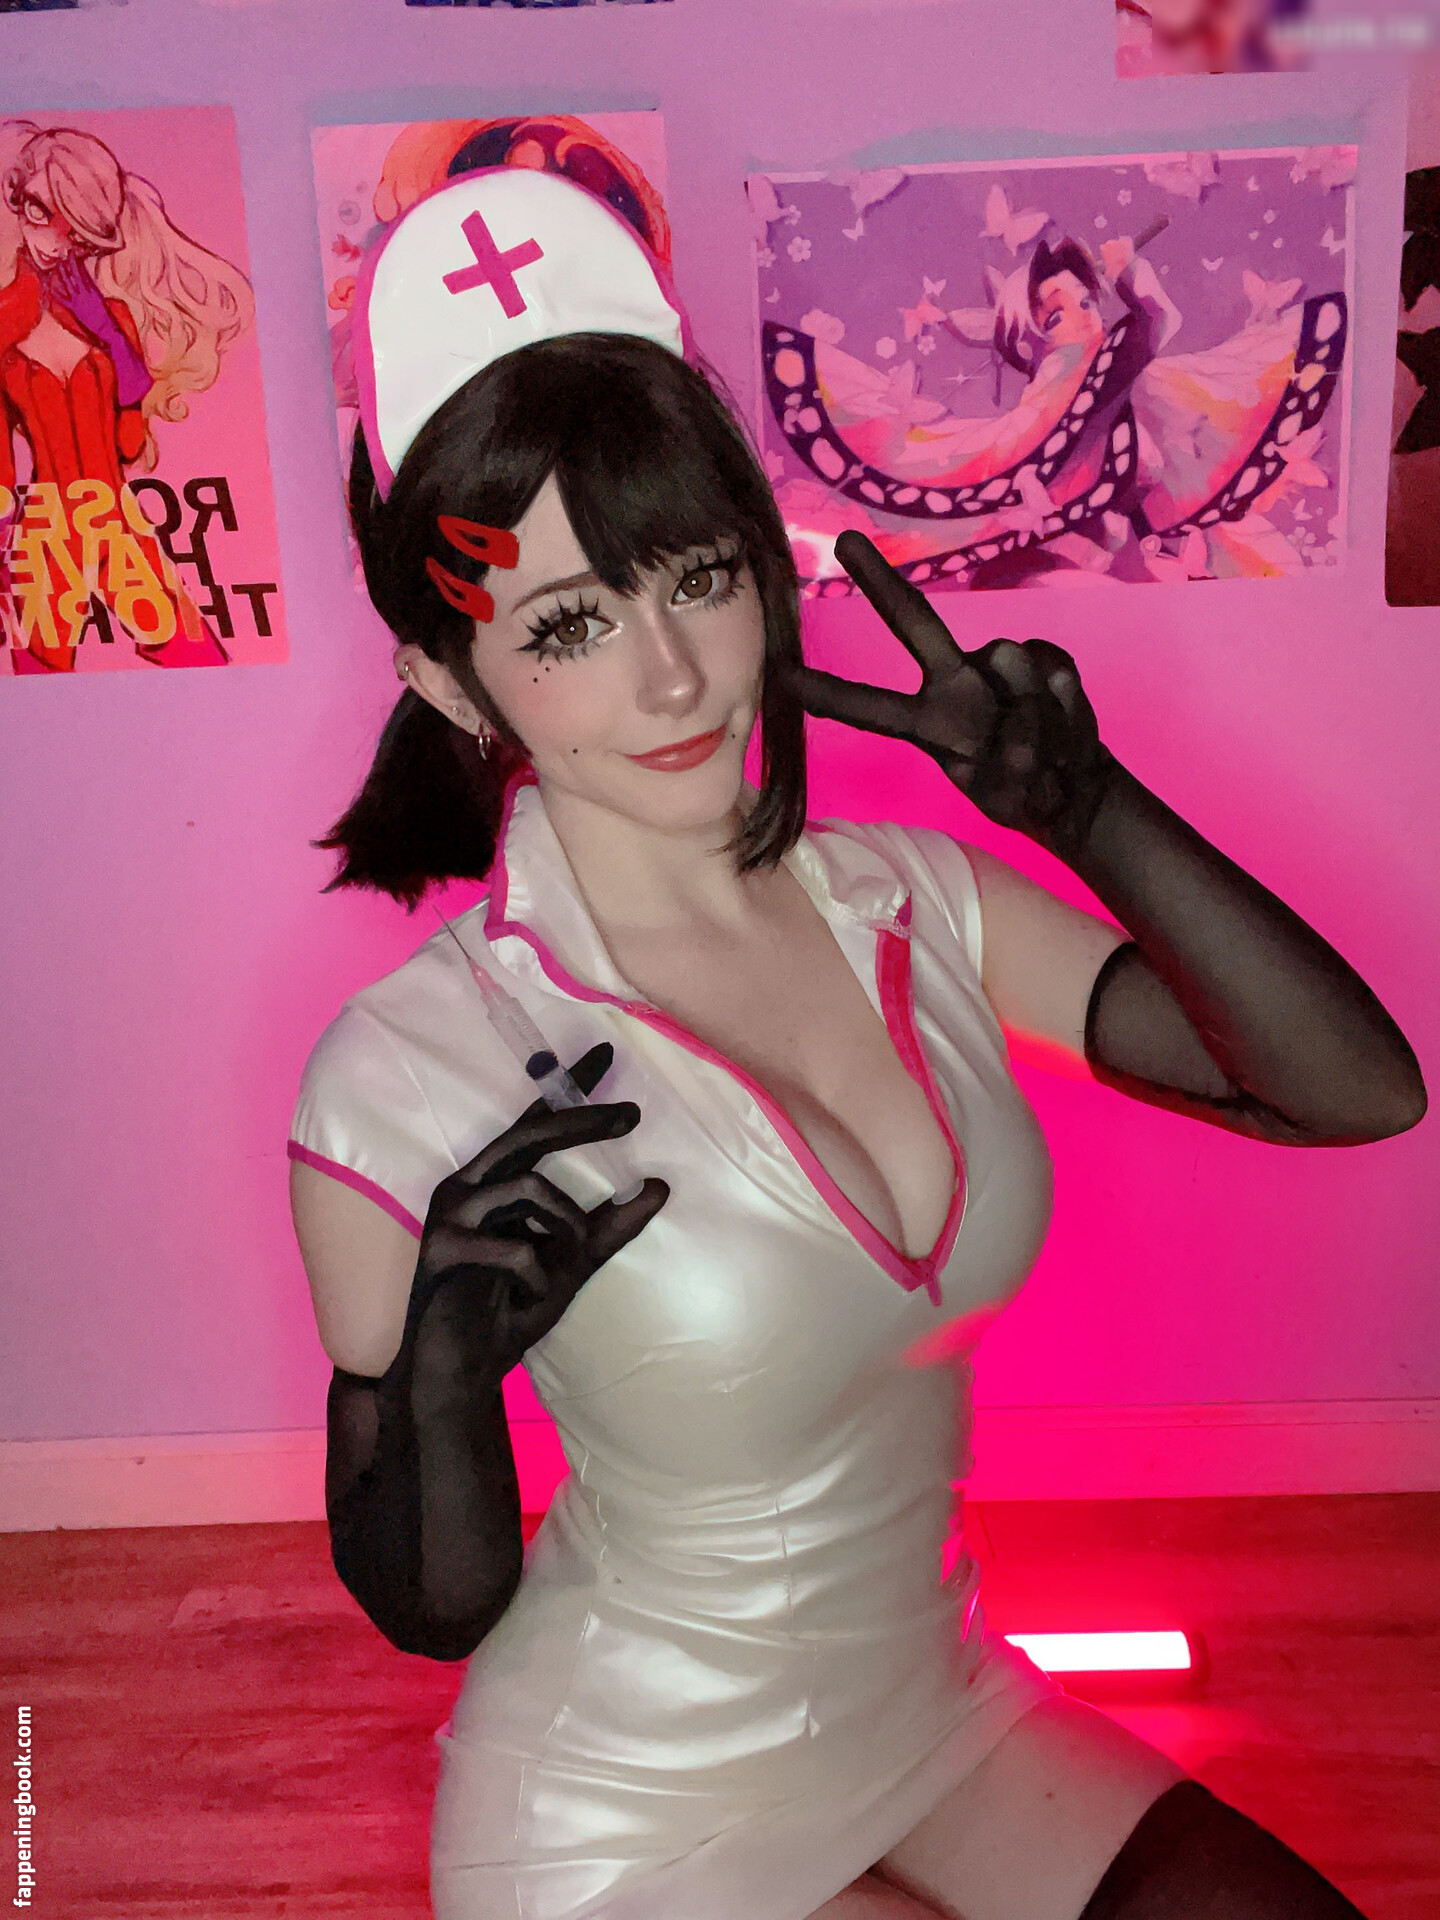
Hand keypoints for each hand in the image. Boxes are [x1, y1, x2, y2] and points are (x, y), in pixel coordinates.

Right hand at [411, 1043, 667, 1386]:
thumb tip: (659, 1185)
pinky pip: (515, 1247)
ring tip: (565, 1267)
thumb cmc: (509, 1312)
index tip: (605, 1053)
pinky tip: (530, 1298)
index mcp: (491, 1181)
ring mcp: (448, 1213)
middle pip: (528, 1135)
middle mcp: (465, 1185)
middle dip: (582, 1121)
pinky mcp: (441, 1247)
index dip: (567, 1087)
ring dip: (566, 1229)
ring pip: (530, 1190)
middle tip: (632, 1115)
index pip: (533, 1123)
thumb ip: (609, 1227)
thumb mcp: (571, 1264)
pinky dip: (538, 1275)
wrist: (460, 1371)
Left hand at [790, 531, 1118, 862]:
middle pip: (914, 624)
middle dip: (881, 583)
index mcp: (926, 723)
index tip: (777, 673)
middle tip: (846, 541)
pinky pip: (1055, 671)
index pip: (868, 707)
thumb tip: (1029, 699)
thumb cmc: (1020, 792)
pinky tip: (1066, 727)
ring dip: (1033, 711)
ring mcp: (999, 667)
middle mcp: (954, 684)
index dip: (823, 691)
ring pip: (1012, 659)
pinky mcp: (1045, 659)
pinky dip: (1066, 707)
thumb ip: (1013, 757)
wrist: (1073, 791)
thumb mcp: (1004, 796)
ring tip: (1043, 747)